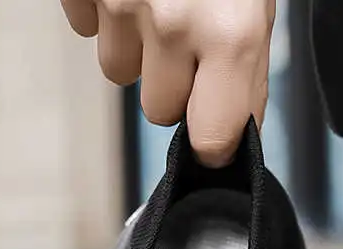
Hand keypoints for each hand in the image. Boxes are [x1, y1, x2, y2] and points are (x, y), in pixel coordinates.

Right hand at [61, 0, 274, 166]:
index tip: (212, 133)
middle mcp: (173, 25)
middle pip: (158, 110)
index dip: (212, 140)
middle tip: (188, 38)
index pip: (210, 141)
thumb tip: (236, 133)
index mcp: (229, 36)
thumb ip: (247, 74)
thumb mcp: (256, 8)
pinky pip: (86, 27)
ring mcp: (120, 2)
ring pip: (118, 71)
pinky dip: (103, 12)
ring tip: (158, 1)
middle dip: (171, 84)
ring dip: (135, 47)